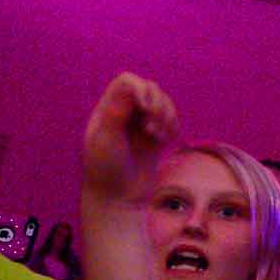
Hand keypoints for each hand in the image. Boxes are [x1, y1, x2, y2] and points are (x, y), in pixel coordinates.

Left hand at [82, 74, 178, 204]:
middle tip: (153, 128)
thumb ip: (116, 110)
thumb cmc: (105, 169)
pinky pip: (172, 120)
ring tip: (159, 136)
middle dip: (158, 104)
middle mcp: (125, 113)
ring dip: (167, 116)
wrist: (118, 198)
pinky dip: (174, 127)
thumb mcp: (106, 138)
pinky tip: (166, 141)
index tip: (145, 108)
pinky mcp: (156, 137)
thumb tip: (130, 83)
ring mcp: (142, 124)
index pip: (127, 81)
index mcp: (108, 109)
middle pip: (150, 88)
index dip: (141, 89)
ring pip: (164, 103)